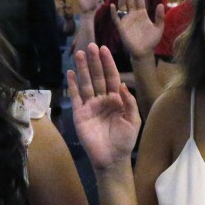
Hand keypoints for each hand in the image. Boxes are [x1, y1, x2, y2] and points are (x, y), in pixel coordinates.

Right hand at [68, 43, 140, 169]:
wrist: (112, 159)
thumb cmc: (125, 141)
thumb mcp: (133, 121)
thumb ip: (129, 102)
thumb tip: (121, 85)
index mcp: (117, 99)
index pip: (111, 77)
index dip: (108, 63)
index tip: (104, 49)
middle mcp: (102, 99)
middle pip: (97, 77)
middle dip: (94, 61)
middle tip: (90, 45)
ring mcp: (90, 106)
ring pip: (86, 83)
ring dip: (83, 68)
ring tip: (80, 53)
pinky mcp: (80, 114)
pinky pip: (75, 97)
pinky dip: (72, 85)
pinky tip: (71, 72)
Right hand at [111, 0, 164, 57]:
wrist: (144, 52)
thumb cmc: (151, 41)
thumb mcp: (159, 28)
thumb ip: (159, 17)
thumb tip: (161, 4)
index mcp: (142, 13)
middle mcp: (133, 14)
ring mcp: (126, 20)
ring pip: (123, 5)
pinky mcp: (122, 28)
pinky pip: (116, 19)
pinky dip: (114, 13)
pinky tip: (113, 6)